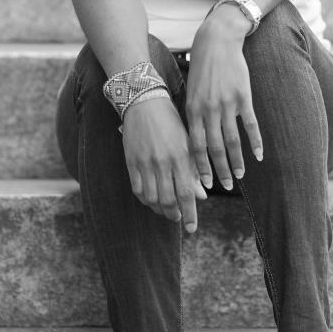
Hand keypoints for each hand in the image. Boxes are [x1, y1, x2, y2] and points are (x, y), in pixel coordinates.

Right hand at [121, 96, 206, 232]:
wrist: (145, 103)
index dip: (190, 214)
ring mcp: (145, 163)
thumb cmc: (171, 122)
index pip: (186, 194)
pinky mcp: (131, 161)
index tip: (192, 228)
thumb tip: (201, 195)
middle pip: (168, 200)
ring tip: (166, 211)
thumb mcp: (187, 143)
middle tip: (179, 219)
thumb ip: (194, 170)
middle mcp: (163, 162)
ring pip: (152, 198)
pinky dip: (145, 199)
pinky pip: (137, 189)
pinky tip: (151, 200)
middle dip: (175, 215)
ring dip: (160, 209)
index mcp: (181, 157)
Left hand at [186, 11, 263, 189]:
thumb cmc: (203, 68)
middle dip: (219, 170)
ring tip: (241, 175)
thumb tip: (195, 140)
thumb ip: (195, 116)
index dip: (200, 166)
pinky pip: (250, 125)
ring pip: (232, 140)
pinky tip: (259, 155)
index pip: (195, 146)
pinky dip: (255, 142)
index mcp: (193, 110)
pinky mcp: (242, 97)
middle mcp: (208, 110)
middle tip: (226, 186)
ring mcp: (227, 104)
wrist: (217, 42)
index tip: (204, 183)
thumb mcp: (192, 92)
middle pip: (214, 148)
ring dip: (237, 161)